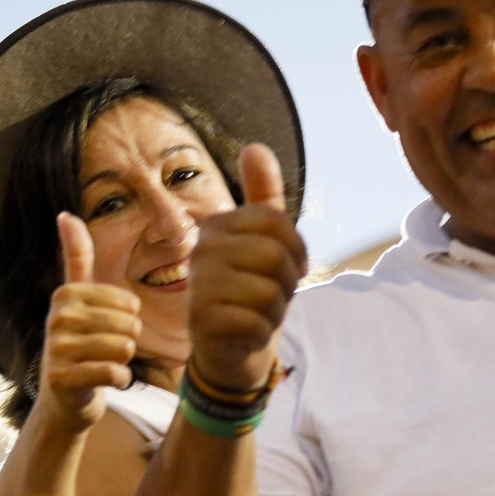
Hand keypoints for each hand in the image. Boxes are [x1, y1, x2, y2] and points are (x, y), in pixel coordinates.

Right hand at [34, 212, 143, 431]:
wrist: (62, 398)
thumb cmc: (79, 344)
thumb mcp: (76, 297)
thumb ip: (76, 257)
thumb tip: (65, 214)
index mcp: (66, 294)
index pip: (130, 304)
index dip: (129, 321)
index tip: (105, 329)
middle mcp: (57, 318)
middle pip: (129, 326)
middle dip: (127, 343)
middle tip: (104, 351)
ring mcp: (57, 349)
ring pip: (124, 349)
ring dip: (122, 363)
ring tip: (102, 364)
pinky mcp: (62, 379)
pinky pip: (115, 374)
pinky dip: (118, 382)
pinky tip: (102, 381)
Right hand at [187, 144, 308, 392]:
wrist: (229, 348)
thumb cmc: (250, 291)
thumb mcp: (263, 242)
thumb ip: (263, 198)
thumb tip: (255, 147)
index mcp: (218, 225)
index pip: (279, 223)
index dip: (297, 250)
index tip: (287, 267)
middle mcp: (202, 249)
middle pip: (275, 256)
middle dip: (286, 284)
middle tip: (272, 295)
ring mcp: (198, 285)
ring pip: (268, 292)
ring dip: (274, 311)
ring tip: (258, 313)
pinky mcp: (201, 322)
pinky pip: (256, 323)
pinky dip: (261, 332)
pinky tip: (247, 332)